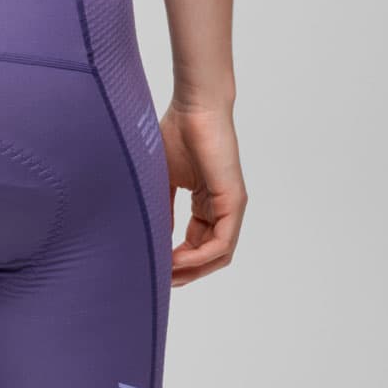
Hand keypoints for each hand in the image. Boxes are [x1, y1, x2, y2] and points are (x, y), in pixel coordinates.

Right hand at [160, 100, 246, 287]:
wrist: (194, 107)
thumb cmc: (177, 132)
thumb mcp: (163, 178)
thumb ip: (162, 207)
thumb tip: (154, 236)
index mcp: (206, 202)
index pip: (196, 243)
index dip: (177, 259)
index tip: (154, 266)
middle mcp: (222, 208)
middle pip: (209, 255)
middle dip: (185, 271)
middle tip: (160, 280)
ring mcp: (231, 206)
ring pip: (217, 254)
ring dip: (192, 269)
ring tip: (166, 274)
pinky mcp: (234, 202)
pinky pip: (221, 243)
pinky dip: (200, 257)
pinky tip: (177, 260)